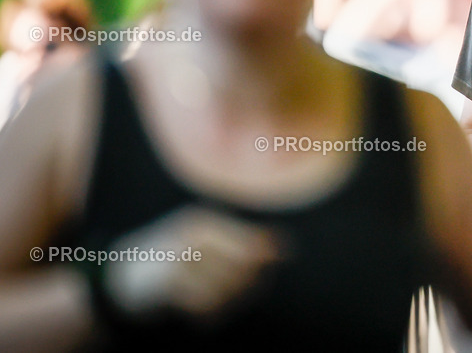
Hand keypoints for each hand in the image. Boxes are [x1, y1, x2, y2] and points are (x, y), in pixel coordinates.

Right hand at [103, 205, 281, 319]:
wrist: (121, 275)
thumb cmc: (175, 258)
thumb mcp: (204, 241)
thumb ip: (241, 241)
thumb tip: (282, 247)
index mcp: (202, 223)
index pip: (247, 240)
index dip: (266, 253)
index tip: (280, 258)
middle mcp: (191, 236)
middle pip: (240, 265)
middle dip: (248, 282)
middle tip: (245, 291)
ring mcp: (177, 258)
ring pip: (224, 286)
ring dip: (227, 301)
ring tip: (221, 305)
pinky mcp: (166, 283)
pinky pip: (203, 303)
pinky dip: (209, 313)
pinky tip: (205, 316)